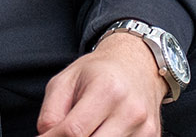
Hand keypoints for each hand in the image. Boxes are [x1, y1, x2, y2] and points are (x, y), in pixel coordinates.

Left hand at [35, 31, 164, 136]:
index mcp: (107, 90)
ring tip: (86, 129)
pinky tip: (101, 131)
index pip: (74, 131)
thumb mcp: (66, 80)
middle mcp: (130, 110)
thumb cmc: (100, 72)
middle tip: (65, 134)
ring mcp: (145, 128)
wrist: (137, 64)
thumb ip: (50, 112)